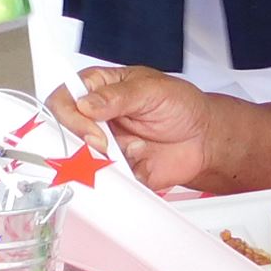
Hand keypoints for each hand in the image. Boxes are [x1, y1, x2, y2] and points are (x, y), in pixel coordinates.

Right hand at [55, 66, 217, 191]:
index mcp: (99, 89)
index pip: (65, 98)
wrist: (204, 139)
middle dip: (79, 141)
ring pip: (81, 158)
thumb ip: (118, 96)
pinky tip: (127, 172)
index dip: (70, 113)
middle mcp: (97, 118)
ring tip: (120, 158)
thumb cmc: (180, 105)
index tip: (90, 125)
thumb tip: (86, 104)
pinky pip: (105, 180)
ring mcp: (106, 146)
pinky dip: (112, 181)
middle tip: (102, 145)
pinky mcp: (118, 170)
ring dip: (96, 162)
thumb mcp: (151, 90)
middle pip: (65, 131)